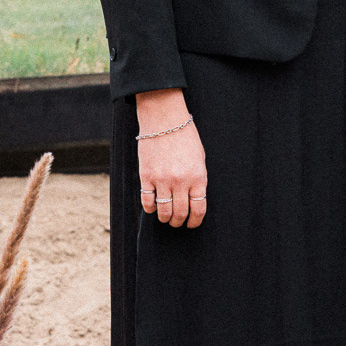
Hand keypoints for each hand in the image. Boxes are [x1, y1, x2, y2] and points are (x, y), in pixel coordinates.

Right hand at [135, 88, 206, 228]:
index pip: (198, 209)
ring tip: (166, 218)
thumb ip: (197, 179)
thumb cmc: (185, 137)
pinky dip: (150, 209)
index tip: (192, 224)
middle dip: (179, 222)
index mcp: (198, 176)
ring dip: (165, 219)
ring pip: (164, 212)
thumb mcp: (199, 158)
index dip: (195, 221)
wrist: (164, 120)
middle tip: (177, 222)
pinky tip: (153, 208)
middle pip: (180, 213)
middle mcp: (181, 181)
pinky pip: (147, 202)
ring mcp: (162, 180)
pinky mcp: (146, 176)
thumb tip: (194, 199)